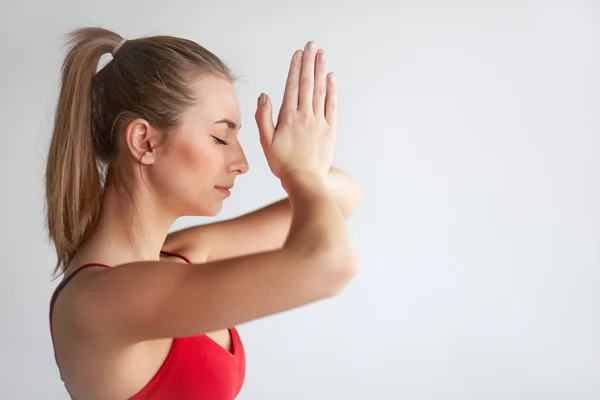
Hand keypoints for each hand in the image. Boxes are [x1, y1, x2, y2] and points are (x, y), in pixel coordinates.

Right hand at [255, 41, 336, 182]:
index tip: (298, 54)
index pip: (292, 86)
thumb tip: (264, 96)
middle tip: (312, 45)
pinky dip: (332, 90)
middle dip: (309, 63)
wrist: (304, 181)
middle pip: (307, 84)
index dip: (295, 68)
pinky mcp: (330, 130)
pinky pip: (332, 105)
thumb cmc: (283, 164)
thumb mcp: (266, 142)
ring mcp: (319, 122)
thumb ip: (263, 117)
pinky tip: (331, 78)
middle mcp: (305, 116)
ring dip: (321, 70)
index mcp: (288, 117)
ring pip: (320, 91)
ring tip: (322, 54)